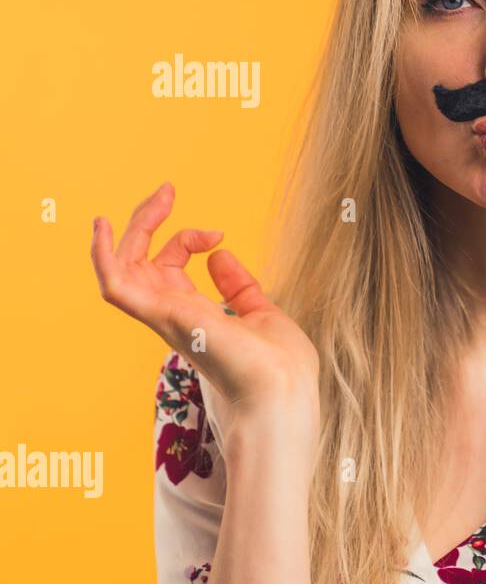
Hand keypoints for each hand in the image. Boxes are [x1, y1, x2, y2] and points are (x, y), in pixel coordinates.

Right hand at [90, 181, 320, 440]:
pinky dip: (103, 257)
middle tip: (168, 190)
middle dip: (149, 221)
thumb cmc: (280, 367)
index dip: (187, 238)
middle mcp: (173, 316)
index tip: (218, 234)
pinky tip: (104, 227)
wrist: (284, 392)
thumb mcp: (262, 313)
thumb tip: (220, 254)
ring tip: (155, 199)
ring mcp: (166, 317)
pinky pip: (116, 287)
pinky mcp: (164, 317)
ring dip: (129, 230)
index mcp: (194, 314)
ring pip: (122, 269)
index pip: (169, 266)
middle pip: (140, 261)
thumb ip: (239, 287)